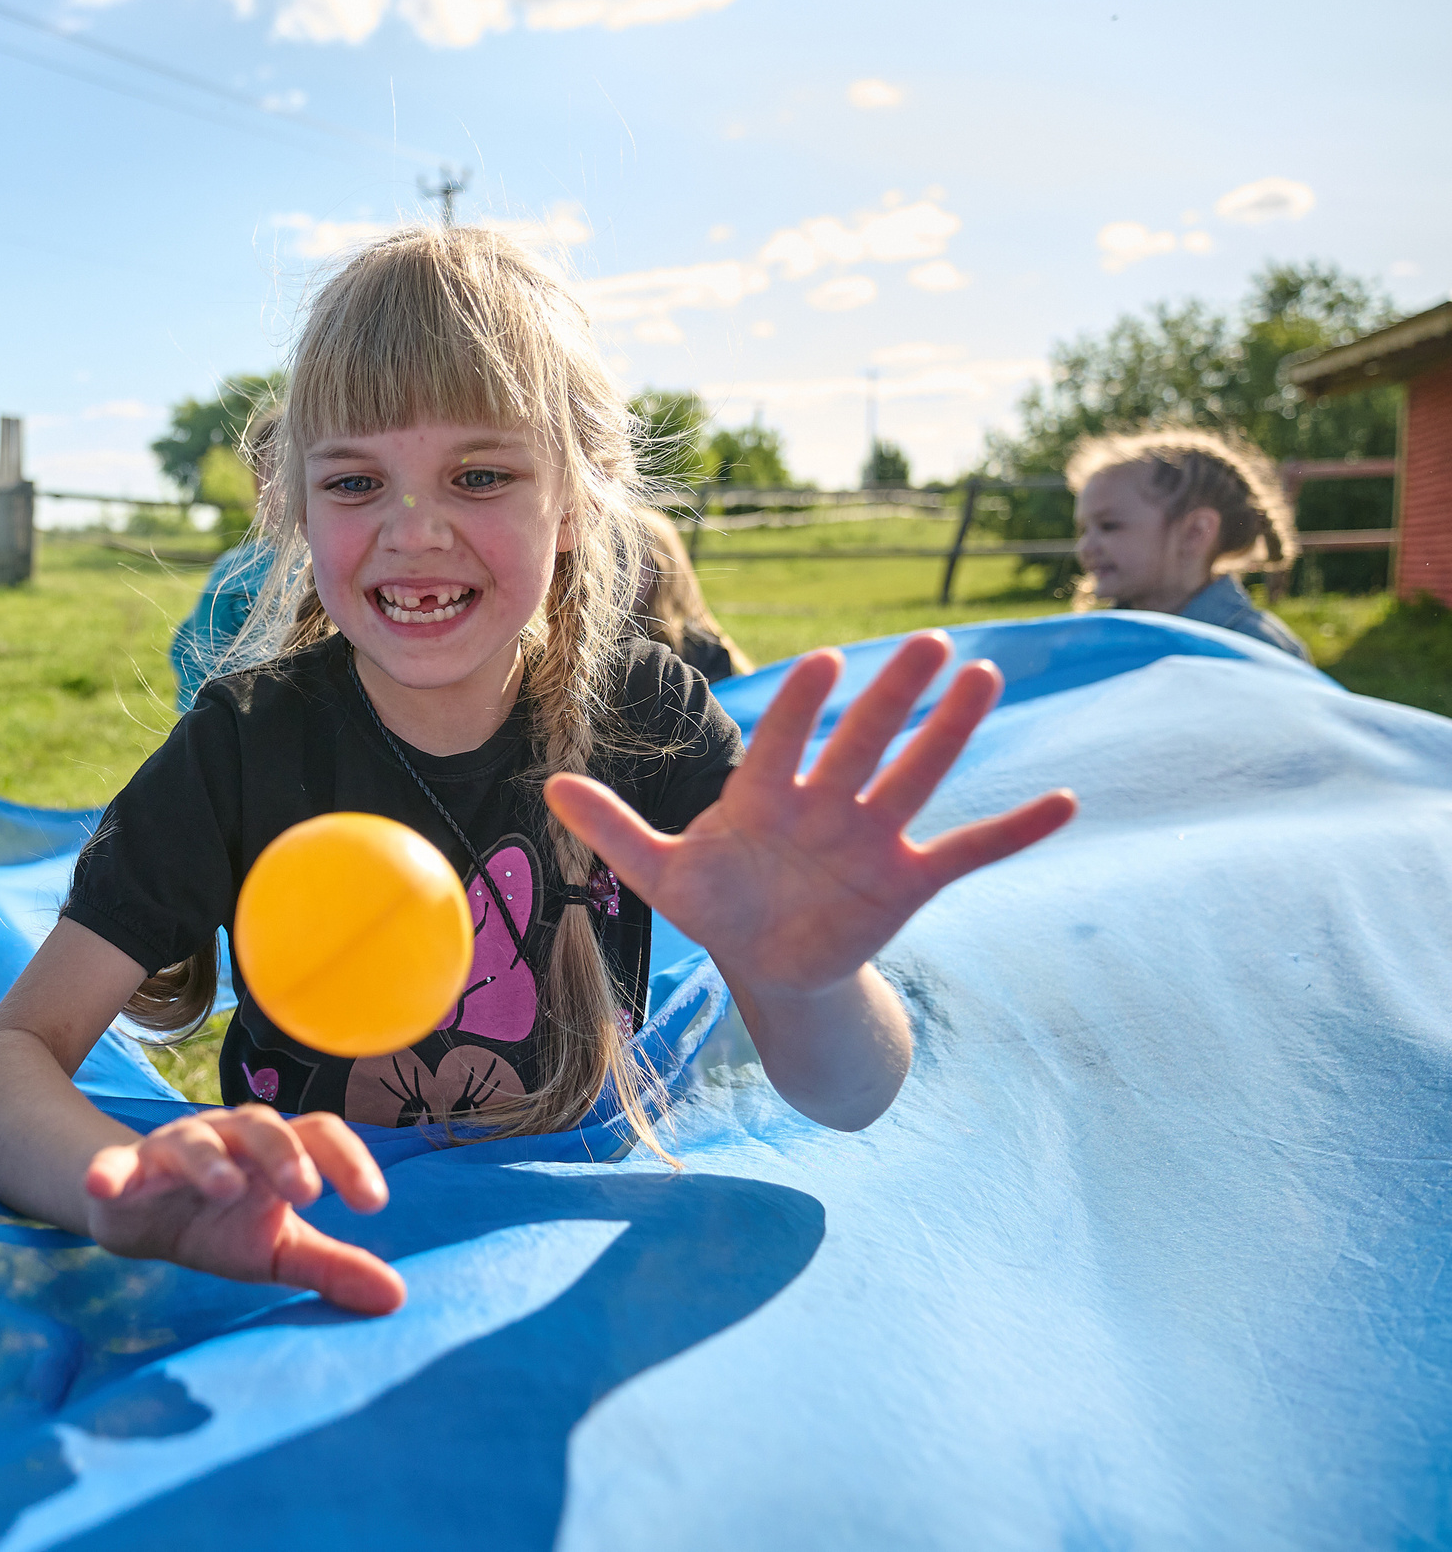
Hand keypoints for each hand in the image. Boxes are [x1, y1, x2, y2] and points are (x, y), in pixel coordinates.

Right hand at [83, 1105, 404, 1315]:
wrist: (145, 1219)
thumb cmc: (223, 1224)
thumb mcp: (279, 1249)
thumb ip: (332, 1267)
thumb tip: (397, 1297)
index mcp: (275, 1151)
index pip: (319, 1136)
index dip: (349, 1162)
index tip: (374, 1203)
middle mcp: (229, 1138)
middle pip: (261, 1128)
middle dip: (283, 1155)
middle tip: (306, 1191)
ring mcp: (176, 1150)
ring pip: (195, 1142)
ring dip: (210, 1161)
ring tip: (227, 1188)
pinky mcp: (126, 1172)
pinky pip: (116, 1166)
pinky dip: (110, 1171)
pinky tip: (103, 1184)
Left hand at [545, 632, 1077, 997]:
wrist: (768, 969)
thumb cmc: (719, 908)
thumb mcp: (661, 874)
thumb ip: (614, 830)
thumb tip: (548, 790)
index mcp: (765, 795)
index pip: (784, 740)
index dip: (803, 708)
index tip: (827, 662)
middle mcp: (826, 803)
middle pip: (863, 742)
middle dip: (893, 697)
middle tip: (929, 642)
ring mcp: (872, 839)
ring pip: (917, 777)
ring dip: (951, 733)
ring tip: (984, 678)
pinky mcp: (908, 883)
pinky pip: (968, 851)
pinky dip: (1014, 830)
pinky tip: (1064, 802)